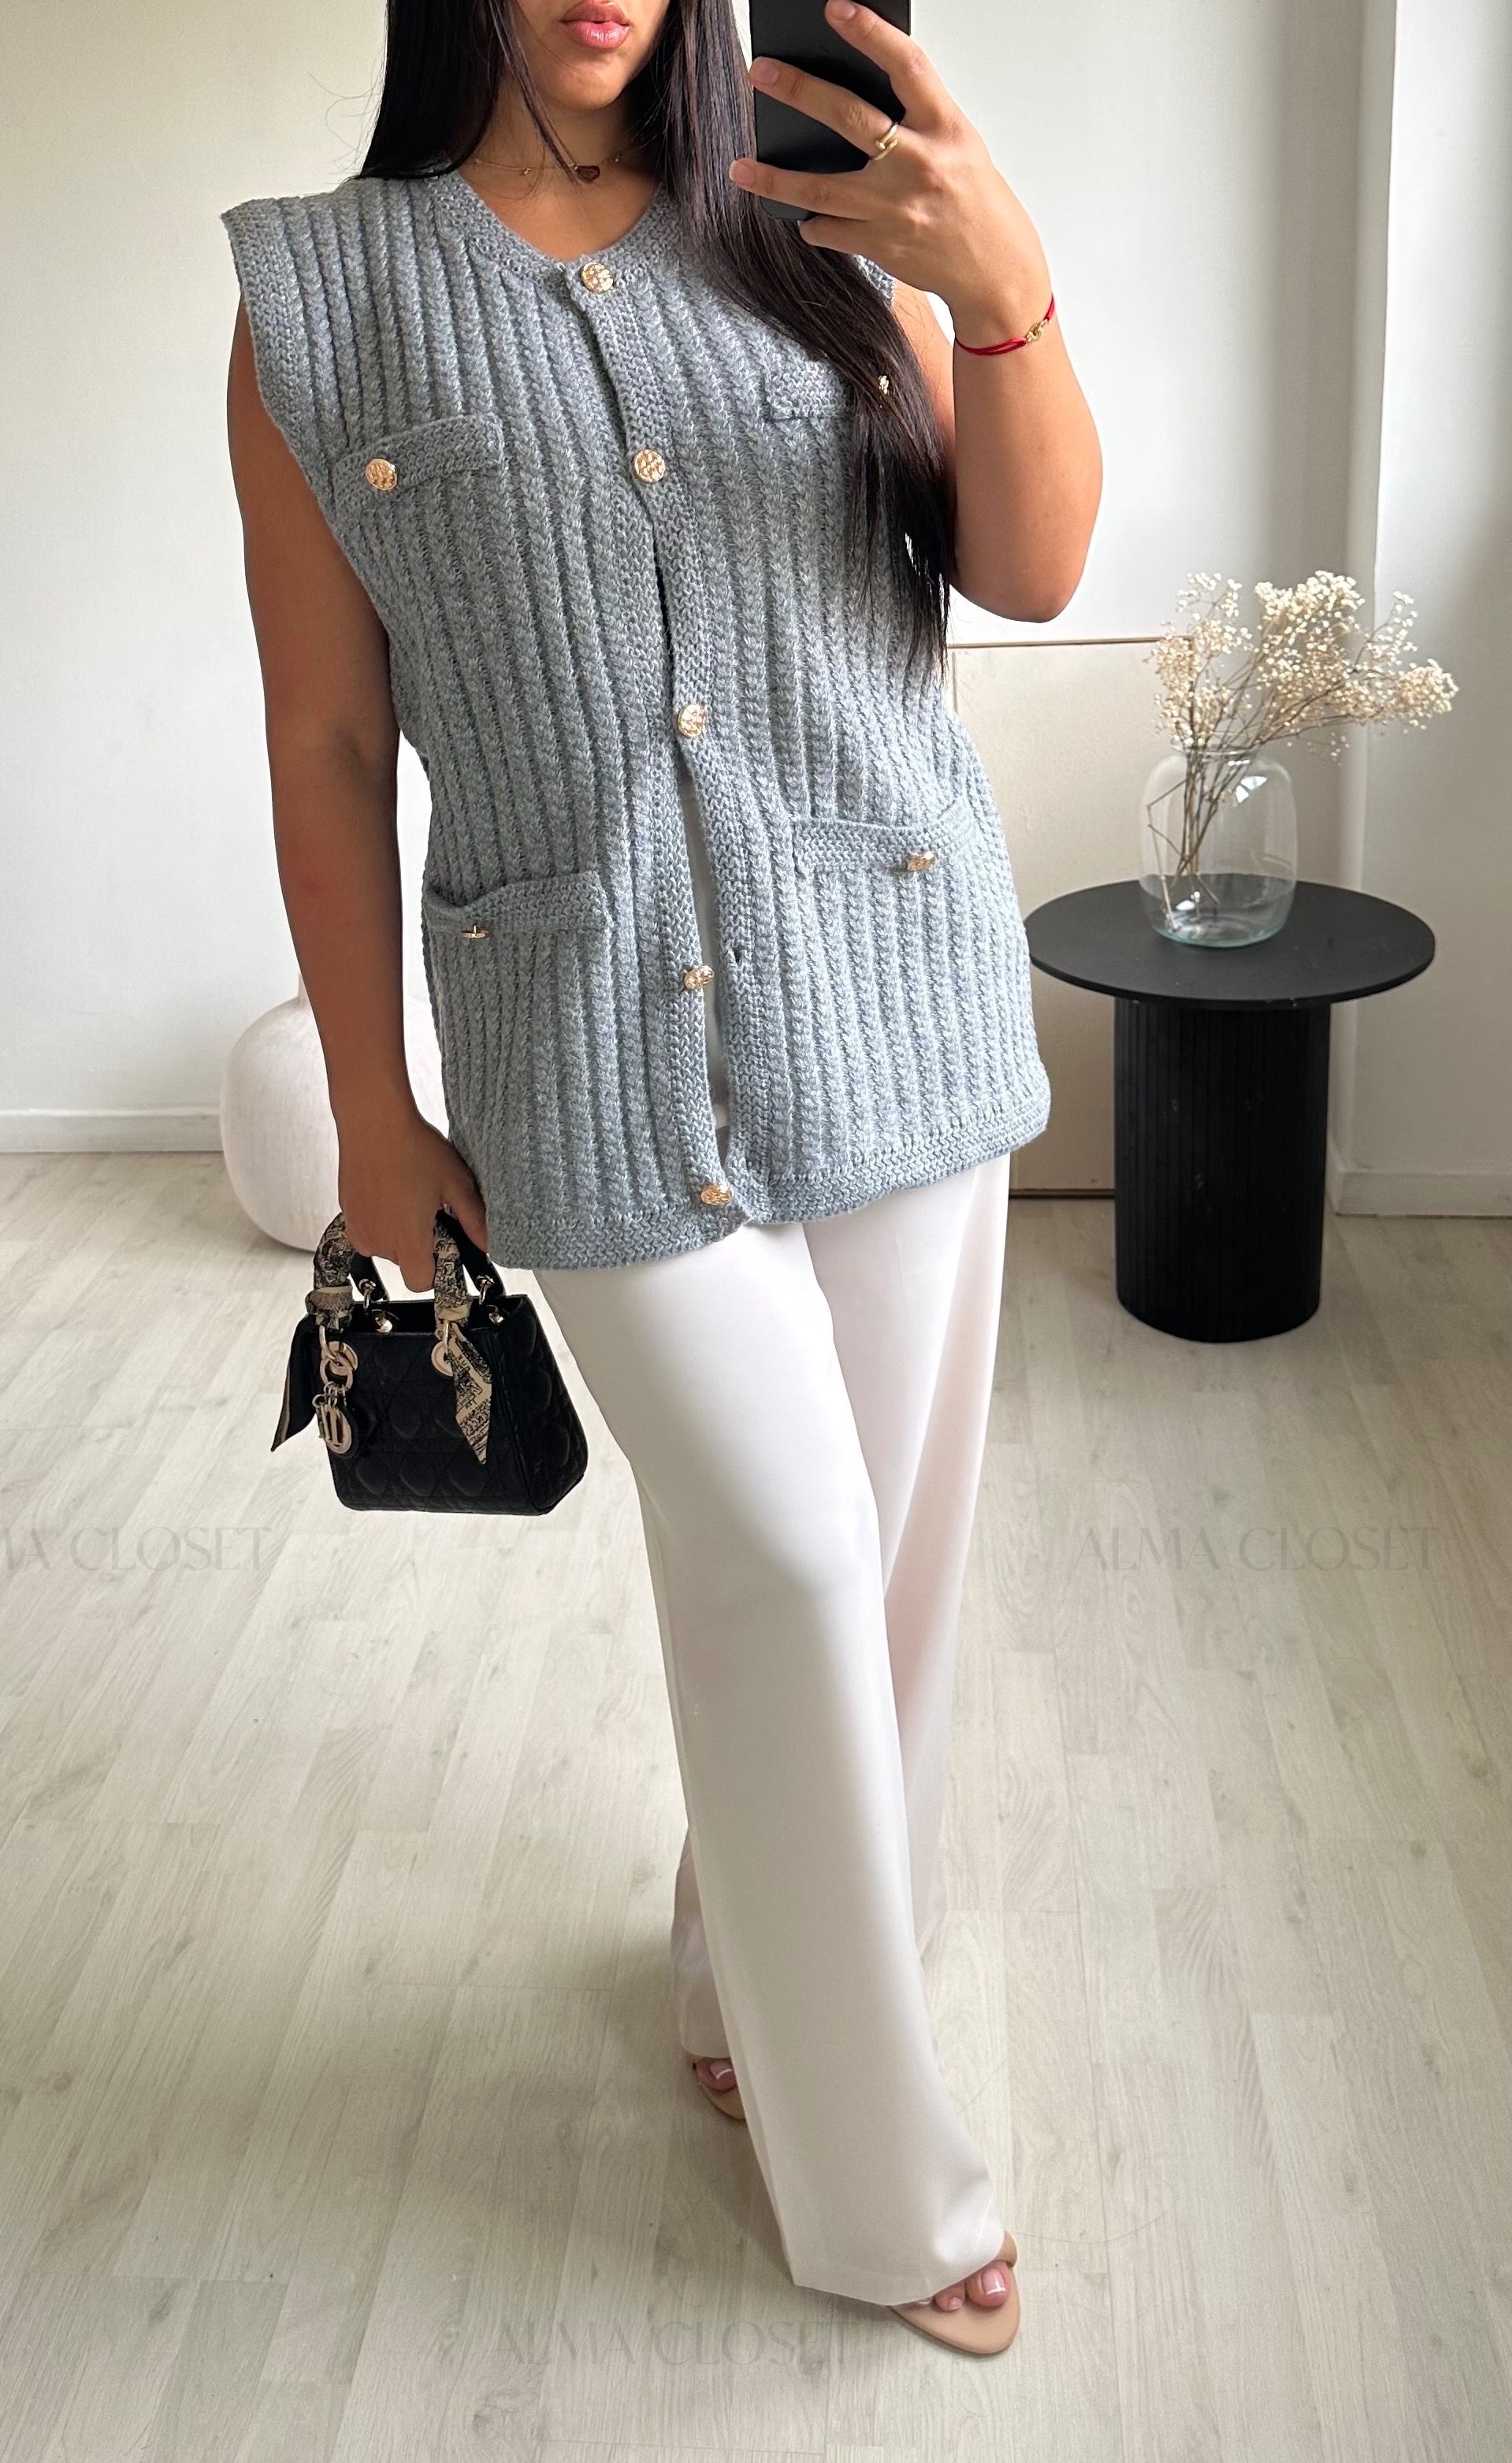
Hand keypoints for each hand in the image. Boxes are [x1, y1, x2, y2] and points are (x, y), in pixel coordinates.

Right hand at [336, 1100, 490, 1294]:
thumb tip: (487, 1243)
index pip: (420, 1282)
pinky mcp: (346, 1211)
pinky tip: (391, 1190)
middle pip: (404, 1261)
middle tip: (430, 1208)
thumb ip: (474, 1220)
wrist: (373, 1120)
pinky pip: (368, 1227)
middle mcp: (377, 1240)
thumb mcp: (456, 1184)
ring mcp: (358, 1226)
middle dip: (419, 1242)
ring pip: (385, 1244)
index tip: (444, 1247)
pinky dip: (380, 1217)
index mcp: (407, 1240)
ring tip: (409, 1194)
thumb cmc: (411, 1147)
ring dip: (398, 1229)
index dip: (435, 1269)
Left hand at [731, 0, 1051, 345]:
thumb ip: (916, 119)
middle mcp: (919, 165)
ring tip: (741, 168)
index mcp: (946, 129)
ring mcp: (894, 209)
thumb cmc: (976, 202)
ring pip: (819, 189)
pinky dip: (811, 221)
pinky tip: (802, 213)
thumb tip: (860, 92)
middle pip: (848, 118)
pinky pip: (827, 231)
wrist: (995, 272)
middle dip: (798, 91)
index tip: (836, 10)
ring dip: (774, 179)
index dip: (870, 34)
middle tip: (759, 72)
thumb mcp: (959, 145)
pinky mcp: (879, 245)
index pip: (906, 67)